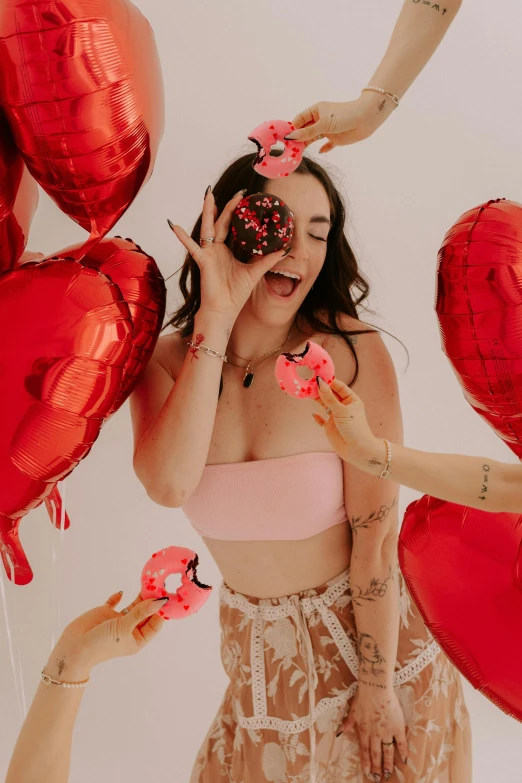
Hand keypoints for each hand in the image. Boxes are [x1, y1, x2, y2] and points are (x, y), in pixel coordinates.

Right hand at [45, 591, 167, 679]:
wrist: (75, 647)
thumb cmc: (103, 643)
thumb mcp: (125, 627)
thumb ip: (141, 612)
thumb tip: (160, 601)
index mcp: (137, 639)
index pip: (154, 624)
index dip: (161, 612)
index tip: (168, 597)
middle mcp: (129, 629)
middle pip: (145, 613)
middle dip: (152, 601)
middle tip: (160, 585)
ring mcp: (117, 621)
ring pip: (133, 606)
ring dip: (139, 596)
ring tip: (148, 583)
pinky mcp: (105, 613)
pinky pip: (114, 603)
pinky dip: (118, 597)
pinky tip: (122, 592)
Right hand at [168, 189, 290, 319]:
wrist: (224, 310)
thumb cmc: (235, 294)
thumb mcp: (255, 272)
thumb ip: (267, 260)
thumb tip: (284, 249)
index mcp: (227, 250)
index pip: (232, 226)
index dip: (238, 213)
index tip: (246, 199)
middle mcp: (216, 249)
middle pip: (221, 222)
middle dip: (228, 206)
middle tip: (238, 192)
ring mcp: (209, 253)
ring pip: (208, 228)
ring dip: (207, 211)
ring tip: (208, 194)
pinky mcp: (203, 261)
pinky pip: (192, 247)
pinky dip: (183, 237)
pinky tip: (174, 225)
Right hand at [286, 93, 394, 152]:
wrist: (365, 119)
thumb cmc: (344, 116)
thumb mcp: (324, 123)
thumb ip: (308, 131)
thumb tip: (292, 137)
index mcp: (316, 111)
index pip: (300, 119)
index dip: (293, 128)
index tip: (285, 138)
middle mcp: (320, 120)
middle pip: (305, 130)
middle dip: (298, 138)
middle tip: (289, 149)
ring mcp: (327, 130)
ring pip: (313, 138)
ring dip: (307, 145)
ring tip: (299, 153)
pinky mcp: (335, 138)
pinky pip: (326, 145)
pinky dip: (324, 148)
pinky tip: (321, 152)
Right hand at [312, 377, 382, 465]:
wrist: (357, 449)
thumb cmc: (355, 428)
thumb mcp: (342, 411)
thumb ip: (329, 398)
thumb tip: (319, 383)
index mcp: (351, 400)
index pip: (339, 387)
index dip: (329, 381)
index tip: (318, 376)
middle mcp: (343, 407)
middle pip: (330, 395)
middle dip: (321, 389)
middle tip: (308, 382)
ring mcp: (336, 417)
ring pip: (325, 405)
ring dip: (317, 400)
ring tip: (307, 393)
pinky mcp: (330, 427)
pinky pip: (321, 420)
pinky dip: (317, 417)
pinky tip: (313, 414)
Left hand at [339, 686, 407, 780]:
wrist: (375, 688)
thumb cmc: (363, 697)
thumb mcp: (352, 711)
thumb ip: (346, 724)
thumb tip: (338, 733)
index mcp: (364, 731)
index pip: (365, 750)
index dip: (366, 762)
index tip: (367, 773)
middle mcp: (375, 734)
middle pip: (376, 754)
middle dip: (376, 767)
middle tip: (377, 778)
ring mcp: (387, 732)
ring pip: (387, 751)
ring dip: (388, 764)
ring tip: (388, 774)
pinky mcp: (397, 727)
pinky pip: (401, 742)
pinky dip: (403, 751)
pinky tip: (405, 760)